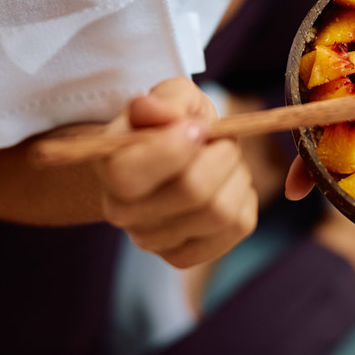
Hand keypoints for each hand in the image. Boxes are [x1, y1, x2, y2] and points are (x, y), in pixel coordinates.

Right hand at [96, 78, 257, 267]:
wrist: (169, 155)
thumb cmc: (168, 124)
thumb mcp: (169, 98)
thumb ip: (164, 100)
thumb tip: (154, 110)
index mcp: (110, 169)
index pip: (132, 173)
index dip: (175, 146)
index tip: (198, 126)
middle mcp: (123, 213)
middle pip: (192, 191)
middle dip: (221, 154)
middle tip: (220, 140)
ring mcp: (153, 241)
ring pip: (220, 212)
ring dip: (236, 175)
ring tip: (224, 160)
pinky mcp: (185, 256)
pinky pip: (238, 227)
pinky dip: (244, 198)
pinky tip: (227, 184)